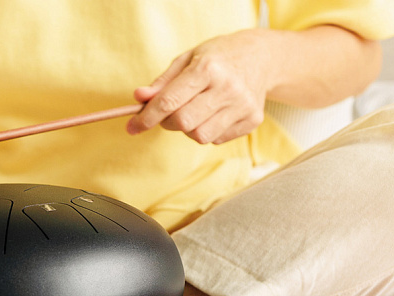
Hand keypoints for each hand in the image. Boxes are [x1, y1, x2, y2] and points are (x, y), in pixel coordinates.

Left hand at [127, 30, 270, 144]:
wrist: (261, 57)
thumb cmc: (217, 58)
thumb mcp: (187, 60)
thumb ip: (162, 83)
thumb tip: (139, 98)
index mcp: (208, 68)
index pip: (168, 102)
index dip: (146, 118)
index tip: (132, 127)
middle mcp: (228, 88)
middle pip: (182, 123)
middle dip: (167, 122)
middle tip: (167, 113)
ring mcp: (243, 106)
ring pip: (200, 136)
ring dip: (188, 129)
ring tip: (194, 111)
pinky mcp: (253, 120)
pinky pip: (216, 139)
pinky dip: (207, 131)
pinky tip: (213, 113)